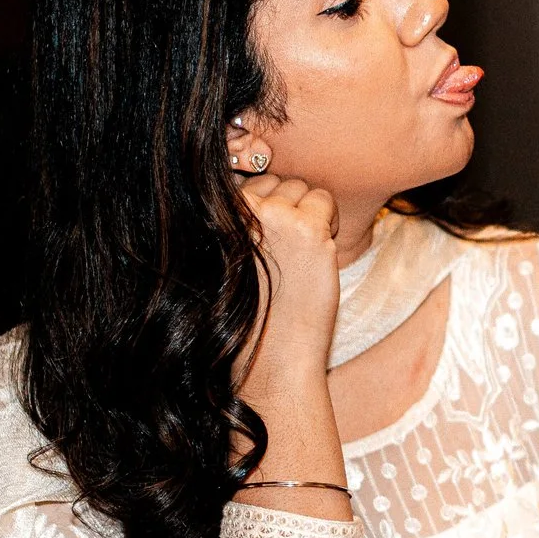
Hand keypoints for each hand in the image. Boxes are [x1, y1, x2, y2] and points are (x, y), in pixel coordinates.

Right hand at [235, 174, 340, 396]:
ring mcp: (271, 215)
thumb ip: (233, 220)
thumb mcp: (225, 258)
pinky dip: (328, 221)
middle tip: (284, 252)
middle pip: (272, 181)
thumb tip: (250, 177)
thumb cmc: (249, 315)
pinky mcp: (305, 227)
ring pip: (300, 187)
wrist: (271, 360)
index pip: (242, 181)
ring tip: (298, 256)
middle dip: (285, 208)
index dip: (262, 210)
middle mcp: (235, 209)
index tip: (264, 242)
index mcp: (210, 216)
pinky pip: (324, 199)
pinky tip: (316, 256)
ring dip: (308, 214)